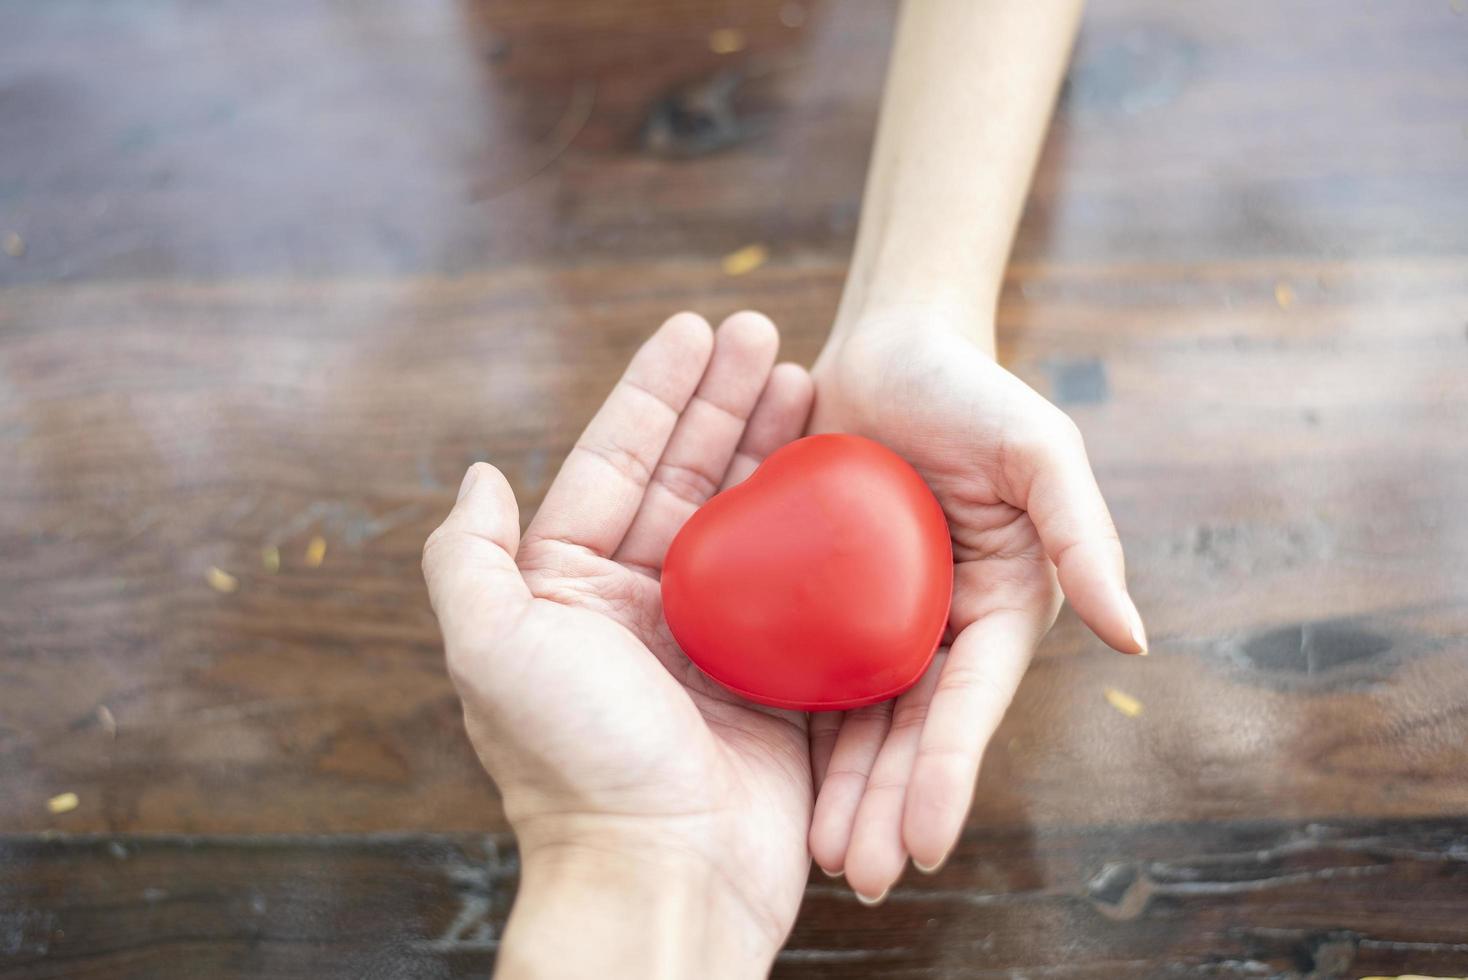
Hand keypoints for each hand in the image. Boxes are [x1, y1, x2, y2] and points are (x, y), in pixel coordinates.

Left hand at [423, 312, 815, 977]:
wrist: (665, 876)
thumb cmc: (576, 764)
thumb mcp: (493, 649)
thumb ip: (468, 557)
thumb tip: (478, 474)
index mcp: (570, 588)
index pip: (616, 462)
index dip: (654, 391)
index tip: (694, 326)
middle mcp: (639, 604)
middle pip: (689, 477)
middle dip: (725, 402)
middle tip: (770, 334)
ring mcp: (712, 638)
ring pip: (748, 518)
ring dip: (775, 449)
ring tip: (812, 381)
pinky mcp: (774, 675)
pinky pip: (799, 582)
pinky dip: (819, 526)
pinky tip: (845, 475)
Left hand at [806, 312, 1145, 900]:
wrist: (890, 350)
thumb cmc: (973, 392)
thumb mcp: (1040, 450)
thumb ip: (1084, 534)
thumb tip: (1135, 639)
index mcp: (1002, 605)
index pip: (971, 700)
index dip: (949, 771)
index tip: (924, 841)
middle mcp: (945, 625)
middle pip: (915, 729)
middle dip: (891, 804)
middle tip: (861, 876)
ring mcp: (884, 618)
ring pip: (862, 718)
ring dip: (847, 791)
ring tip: (822, 860)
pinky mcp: (828, 600)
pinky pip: (810, 669)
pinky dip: (800, 726)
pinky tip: (774, 778)